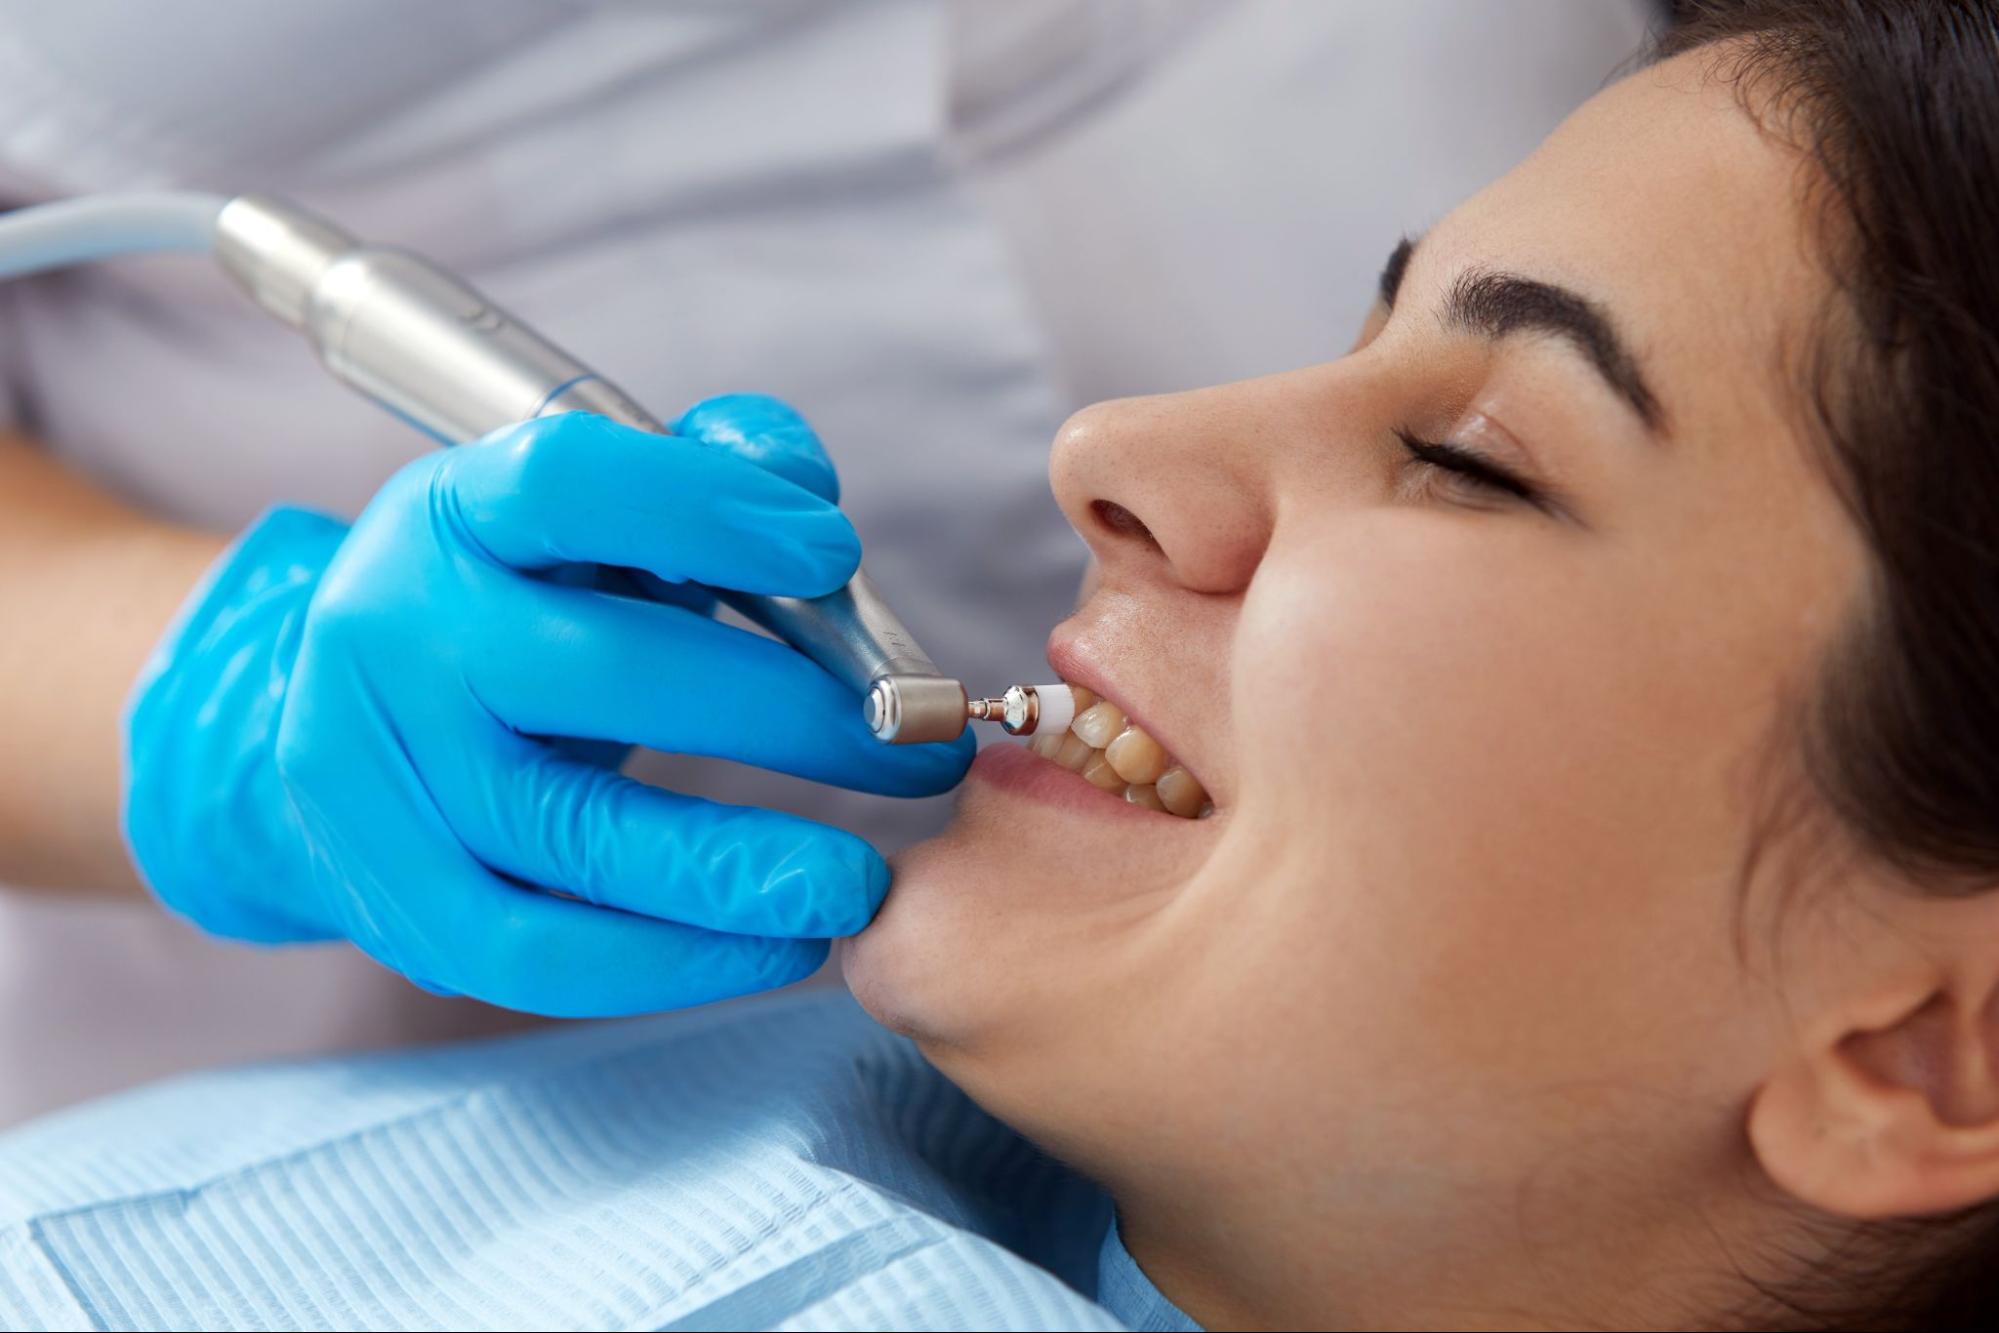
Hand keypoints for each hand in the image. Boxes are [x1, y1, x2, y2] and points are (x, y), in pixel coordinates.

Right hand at [124, 397, 971, 1014]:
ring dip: (739, 872)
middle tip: (916, 755)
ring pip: (574, 835)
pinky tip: (775, 948)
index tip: (836, 554)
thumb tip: (803, 493)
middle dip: (786, 717)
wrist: (363, 724)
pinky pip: (540, 951)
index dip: (709, 509)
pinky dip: (672, 964)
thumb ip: (711, 474)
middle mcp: (396, 629)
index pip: (568, 483)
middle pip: (604, 673)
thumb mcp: (598, 517)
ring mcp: (377, 774)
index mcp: (454, 510)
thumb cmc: (526, 605)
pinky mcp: (392, 897)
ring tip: (857, 886)